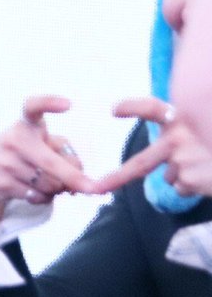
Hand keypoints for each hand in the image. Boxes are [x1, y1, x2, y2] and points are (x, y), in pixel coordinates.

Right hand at [0, 95, 94, 269]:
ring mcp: (6, 161)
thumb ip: (63, 156)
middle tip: (93, 189)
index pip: (33, 107)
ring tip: (43, 183)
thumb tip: (80, 184)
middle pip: (54, 164)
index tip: (67, 104)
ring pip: (50, 184)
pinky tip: (31, 191)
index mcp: (24, 124)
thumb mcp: (37, 146)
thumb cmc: (19, 156)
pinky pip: (38, 196)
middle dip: (75, 179)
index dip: (49, 103)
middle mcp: (13, 139)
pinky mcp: (2, 182)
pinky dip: (42, 198)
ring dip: (55, 190)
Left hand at [91, 97, 211, 196]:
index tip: (113, 110)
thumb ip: (187, 134)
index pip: (151, 109)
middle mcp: (177, 139)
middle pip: (140, 164)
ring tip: (209, 167)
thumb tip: (169, 156)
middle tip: (96, 188)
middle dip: (114, 179)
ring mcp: (182, 161)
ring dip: (186, 175)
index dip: (131, 108)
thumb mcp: (202, 131)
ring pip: (171, 176)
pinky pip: (183, 188)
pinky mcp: (190, 180)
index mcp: (182, 120)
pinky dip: (196, 187)